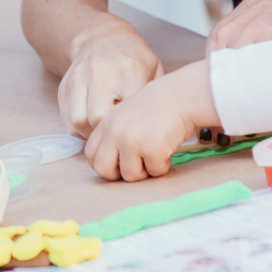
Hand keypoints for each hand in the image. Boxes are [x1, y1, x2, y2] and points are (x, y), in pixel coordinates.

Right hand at [58, 19, 164, 136]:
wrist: (101, 36)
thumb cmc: (132, 57)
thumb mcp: (154, 67)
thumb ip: (158, 95)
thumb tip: (166, 125)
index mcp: (128, 70)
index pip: (128, 109)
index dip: (135, 126)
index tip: (141, 130)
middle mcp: (100, 74)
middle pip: (99, 117)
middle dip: (110, 132)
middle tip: (120, 135)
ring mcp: (78, 79)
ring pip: (79, 121)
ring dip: (92, 133)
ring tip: (105, 132)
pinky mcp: (64, 87)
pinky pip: (68, 120)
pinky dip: (80, 131)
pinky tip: (93, 126)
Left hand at [85, 62, 216, 180]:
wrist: (180, 95)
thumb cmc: (156, 107)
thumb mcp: (125, 114)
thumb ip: (114, 134)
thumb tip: (110, 163)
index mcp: (106, 123)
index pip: (90, 153)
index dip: (104, 164)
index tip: (118, 165)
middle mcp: (115, 132)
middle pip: (102, 169)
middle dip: (119, 174)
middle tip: (136, 166)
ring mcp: (132, 141)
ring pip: (130, 176)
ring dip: (145, 170)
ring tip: (154, 153)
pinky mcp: (151, 149)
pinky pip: (154, 172)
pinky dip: (163, 165)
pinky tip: (167, 148)